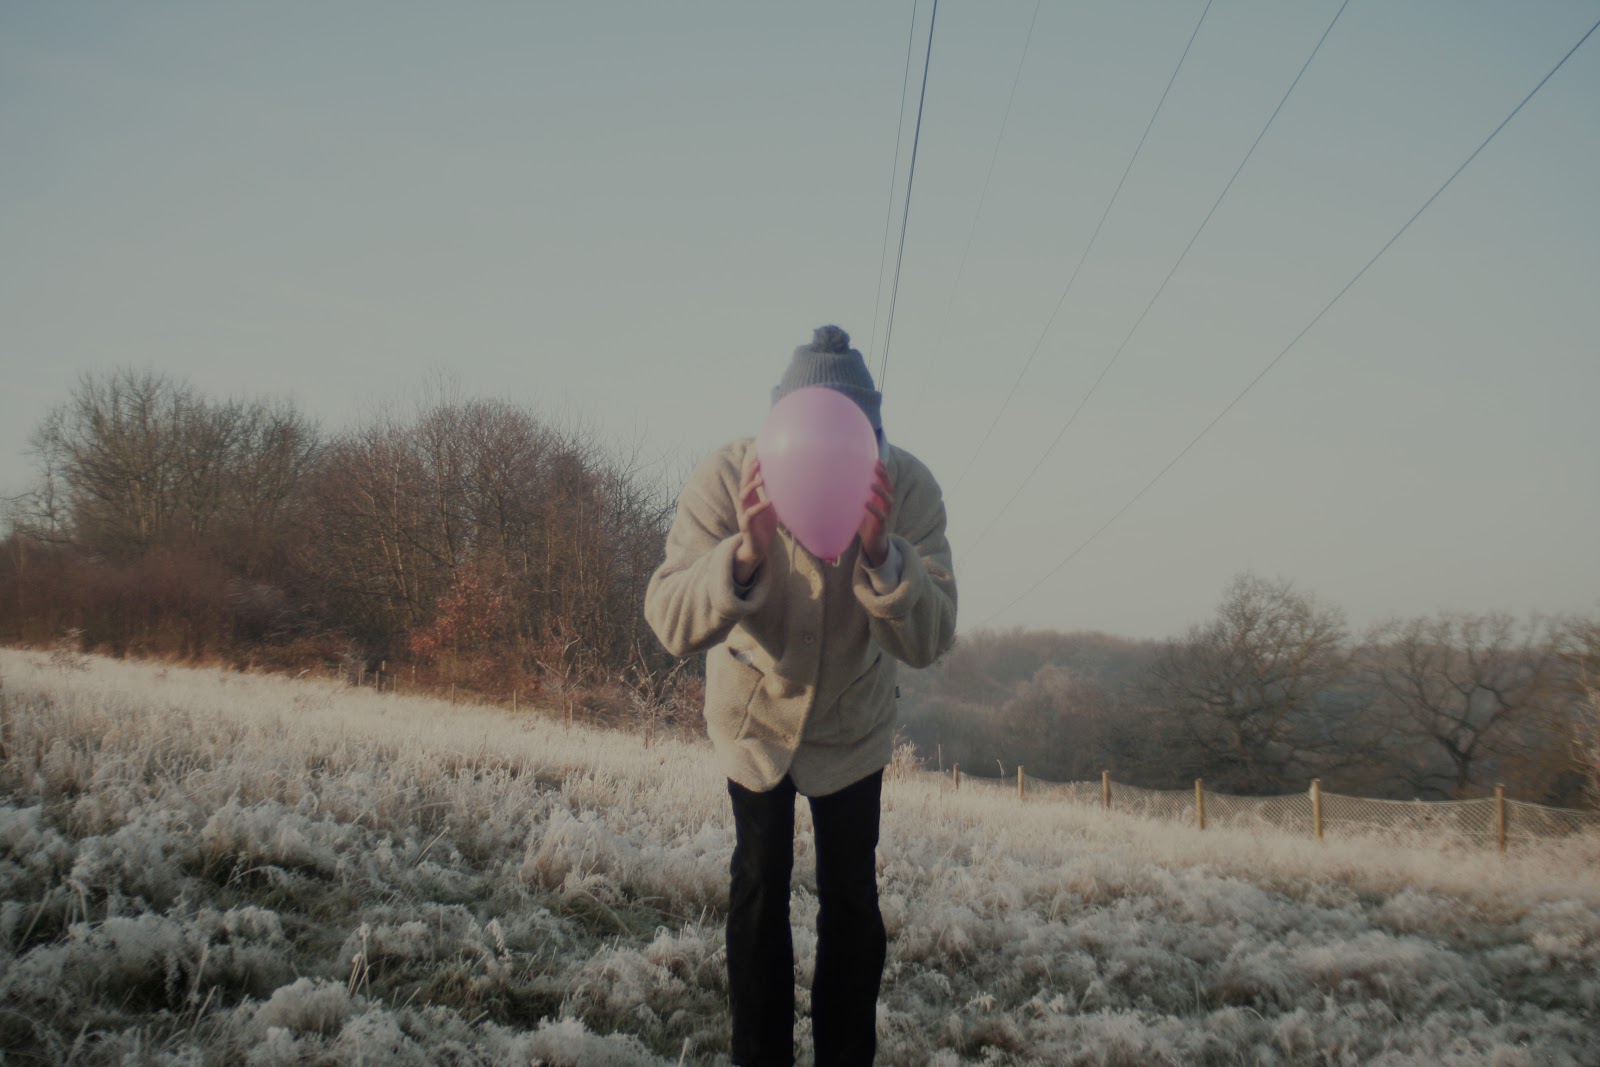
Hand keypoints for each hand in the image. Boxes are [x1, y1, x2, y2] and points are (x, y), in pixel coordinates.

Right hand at [733, 453, 776, 584]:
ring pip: (742, 496)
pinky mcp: (746, 526)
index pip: (747, 479)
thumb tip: (790, 485)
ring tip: (761, 479)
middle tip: (757, 461)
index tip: (758, 454)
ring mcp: (743, 514)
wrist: (756, 548)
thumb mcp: (770, 509)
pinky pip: (750, 514)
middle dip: (749, 472)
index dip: (751, 467)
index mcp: (750, 499)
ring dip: (751, 487)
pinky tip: (769, 502)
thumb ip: (774, 497)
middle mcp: (744, 504)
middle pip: (743, 483)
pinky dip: (759, 507)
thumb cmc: (764, 527)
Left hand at [858, 459, 892, 566]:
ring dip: (881, 491)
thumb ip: (853, 497)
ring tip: (872, 484)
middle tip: (877, 466)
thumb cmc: (865, 522)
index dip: (882, 470)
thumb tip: (833, 485)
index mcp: (880, 498)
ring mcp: (885, 514)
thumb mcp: (858, 507)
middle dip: (884, 475)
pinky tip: (866, 503)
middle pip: (889, 487)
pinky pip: (881, 516)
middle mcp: (885, 504)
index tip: (877, 459)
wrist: (872, 543)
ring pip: (889, 500)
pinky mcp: (882, 526)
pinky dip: (875, 509)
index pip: (884, 481)